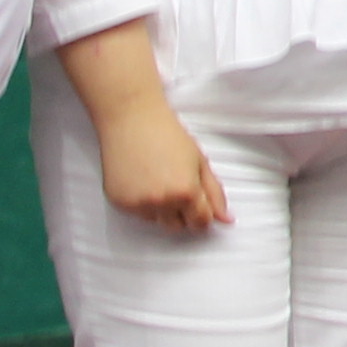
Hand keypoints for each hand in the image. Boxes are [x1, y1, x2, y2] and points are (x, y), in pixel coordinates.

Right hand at [98, 104, 231, 232]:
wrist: (132, 119)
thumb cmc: (167, 135)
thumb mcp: (200, 162)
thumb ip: (215, 194)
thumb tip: (226, 220)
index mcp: (187, 192)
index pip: (201, 223)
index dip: (203, 214)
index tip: (199, 204)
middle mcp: (162, 202)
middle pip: (178, 227)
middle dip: (182, 213)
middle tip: (176, 185)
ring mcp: (139, 204)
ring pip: (157, 221)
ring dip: (161, 209)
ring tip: (158, 178)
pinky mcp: (120, 202)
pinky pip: (137, 213)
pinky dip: (141, 202)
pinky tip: (142, 179)